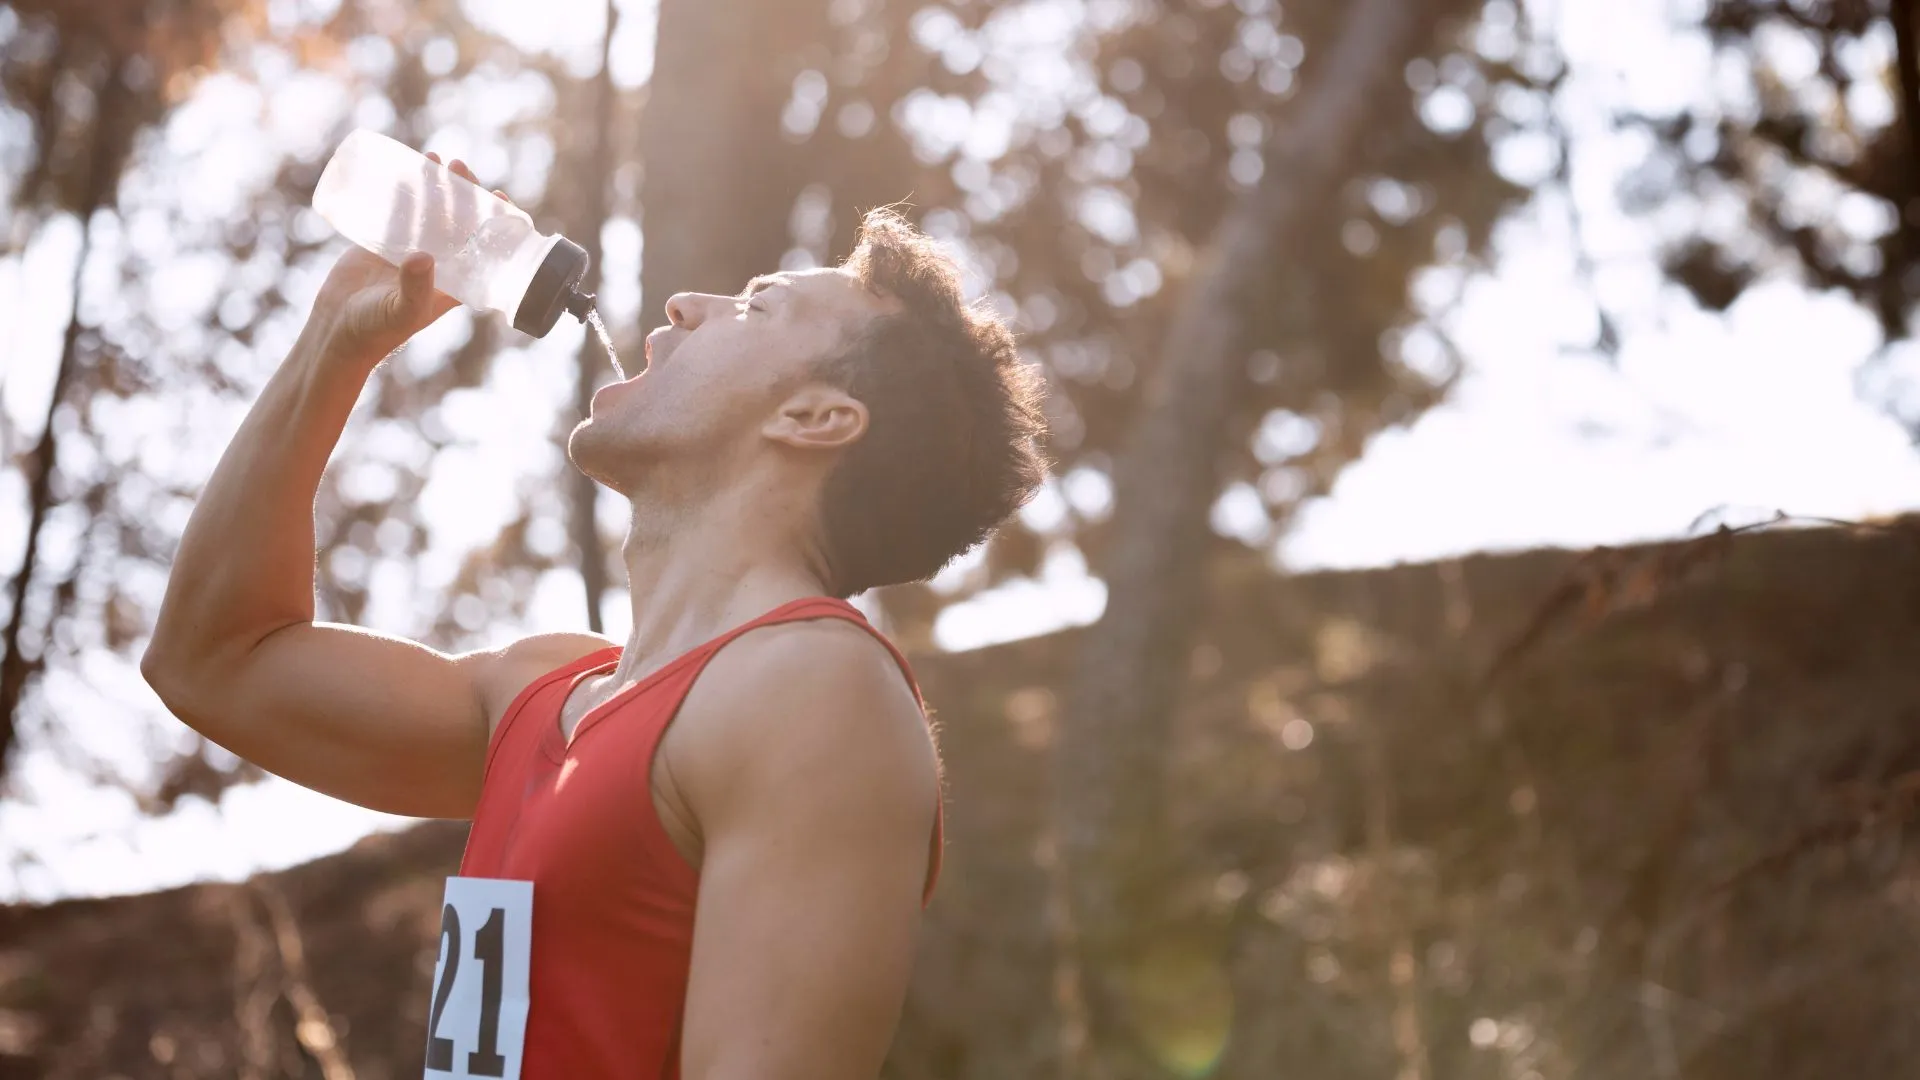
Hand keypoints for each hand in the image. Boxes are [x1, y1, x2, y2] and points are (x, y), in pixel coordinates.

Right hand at [303, 154, 512, 366]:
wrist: (336, 332)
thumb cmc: (377, 330)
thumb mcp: (402, 311)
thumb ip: (415, 288)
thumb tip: (423, 256)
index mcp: (454, 281)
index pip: (482, 246)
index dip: (493, 221)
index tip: (498, 196)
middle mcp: (437, 265)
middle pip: (457, 221)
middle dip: (462, 192)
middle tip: (458, 165)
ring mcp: (410, 252)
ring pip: (428, 212)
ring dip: (434, 186)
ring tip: (435, 159)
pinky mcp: (382, 246)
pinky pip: (397, 213)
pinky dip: (403, 192)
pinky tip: (405, 170)